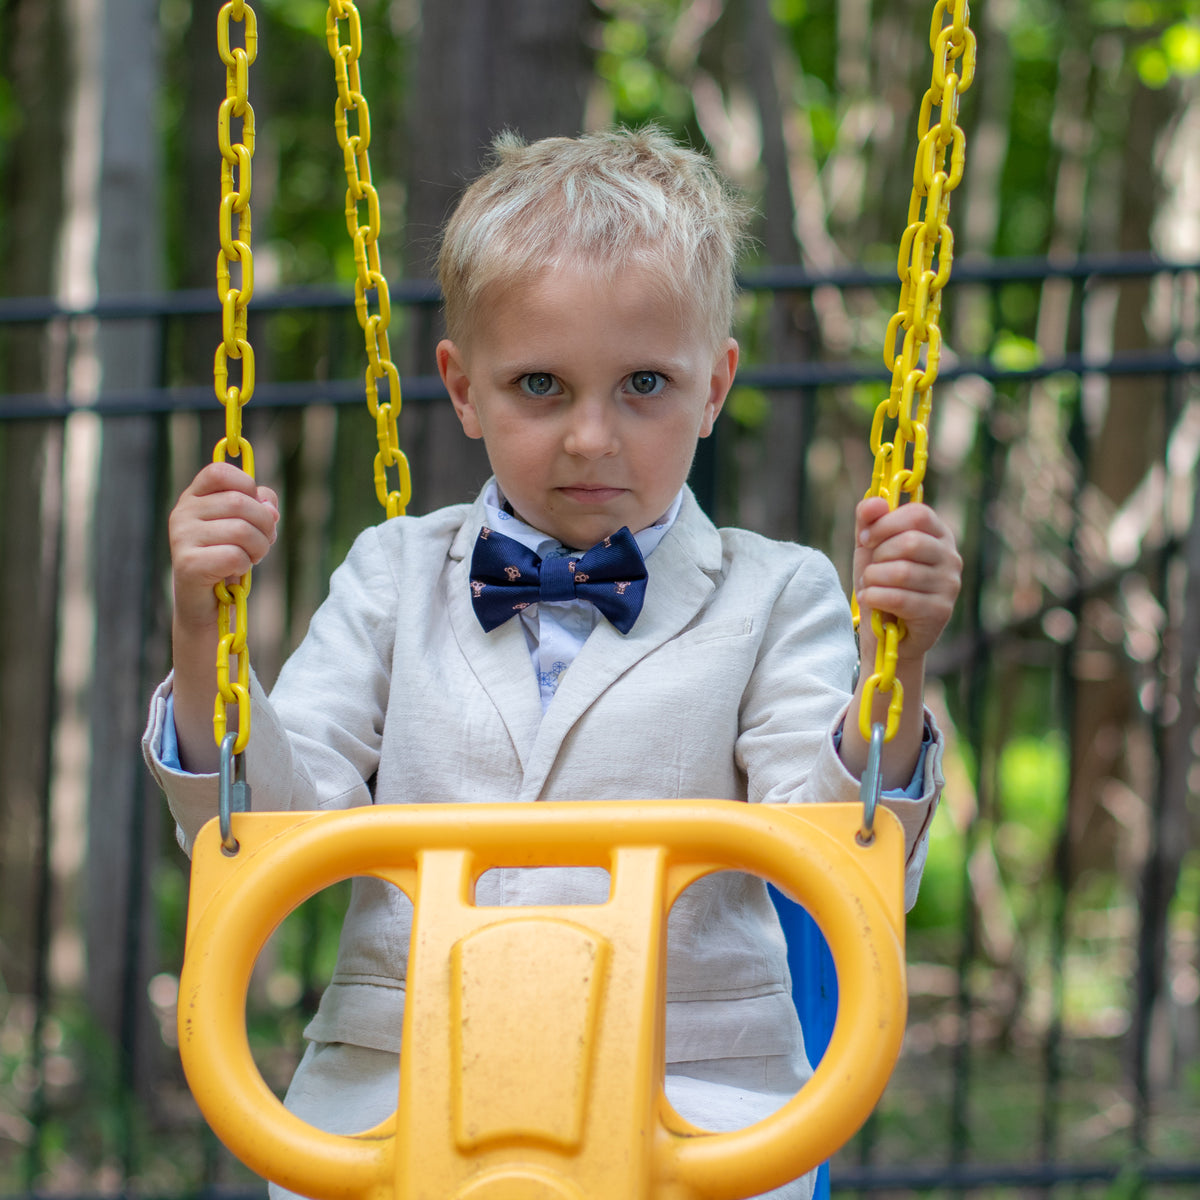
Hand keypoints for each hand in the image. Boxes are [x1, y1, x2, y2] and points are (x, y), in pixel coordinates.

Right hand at [169, 461, 279, 631]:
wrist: (209, 607)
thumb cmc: (230, 560)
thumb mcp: (249, 526)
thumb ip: (261, 504)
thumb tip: (269, 507)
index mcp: (194, 497)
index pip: (219, 472)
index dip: (247, 485)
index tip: (256, 507)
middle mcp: (182, 513)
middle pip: (240, 501)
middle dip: (265, 525)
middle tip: (262, 544)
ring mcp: (180, 537)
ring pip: (242, 530)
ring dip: (259, 548)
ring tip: (251, 559)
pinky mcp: (187, 564)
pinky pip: (235, 556)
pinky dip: (244, 566)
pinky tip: (233, 572)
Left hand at [853, 496, 960, 664]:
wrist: (886, 632)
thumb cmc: (881, 583)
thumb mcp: (870, 548)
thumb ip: (868, 520)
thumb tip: (874, 502)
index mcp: (938, 535)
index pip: (918, 514)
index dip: (886, 523)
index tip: (866, 539)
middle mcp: (951, 558)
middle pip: (910, 542)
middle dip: (878, 556)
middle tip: (871, 570)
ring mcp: (950, 586)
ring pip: (902, 572)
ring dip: (873, 579)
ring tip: (870, 587)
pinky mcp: (940, 612)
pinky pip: (900, 598)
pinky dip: (876, 598)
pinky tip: (872, 601)